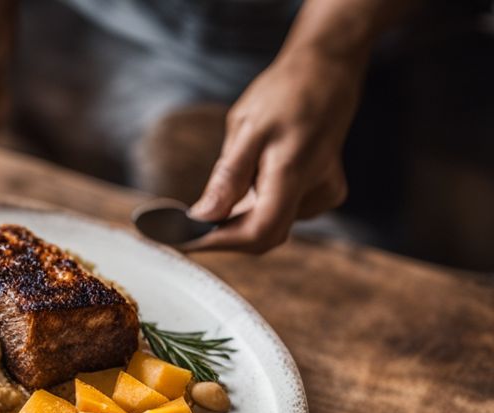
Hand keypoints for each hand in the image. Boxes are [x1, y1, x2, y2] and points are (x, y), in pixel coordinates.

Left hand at [185, 49, 361, 252]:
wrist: (326, 71)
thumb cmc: (286, 92)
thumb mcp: (246, 127)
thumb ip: (228, 177)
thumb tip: (203, 216)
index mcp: (294, 172)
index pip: (258, 232)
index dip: (219, 242)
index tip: (185, 241)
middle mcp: (316, 191)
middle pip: (264, 235)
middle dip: (224, 233)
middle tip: (189, 222)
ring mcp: (323, 194)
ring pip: (271, 225)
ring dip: (240, 217)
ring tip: (225, 187)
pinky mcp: (323, 193)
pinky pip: (283, 212)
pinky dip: (258, 206)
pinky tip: (252, 179)